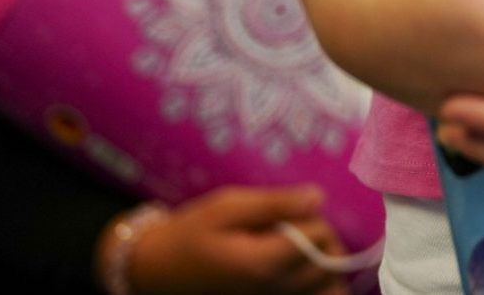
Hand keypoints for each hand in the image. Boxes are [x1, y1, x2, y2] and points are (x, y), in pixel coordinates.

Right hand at [115, 187, 347, 294]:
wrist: (154, 272)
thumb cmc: (190, 234)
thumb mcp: (228, 207)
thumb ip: (276, 204)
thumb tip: (319, 198)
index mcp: (264, 264)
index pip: (321, 237)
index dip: (312, 218)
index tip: (290, 212)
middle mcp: (274, 291)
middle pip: (330, 265)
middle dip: (323, 241)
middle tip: (295, 229)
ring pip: (328, 291)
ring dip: (325, 269)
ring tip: (301, 252)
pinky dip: (315, 288)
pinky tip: (300, 272)